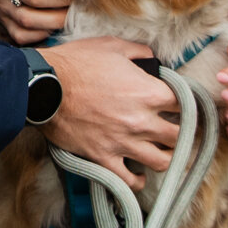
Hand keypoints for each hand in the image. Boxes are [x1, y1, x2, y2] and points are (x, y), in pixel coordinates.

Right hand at [36, 38, 180, 188]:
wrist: (43, 86)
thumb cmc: (76, 63)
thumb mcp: (112, 46)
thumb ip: (139, 52)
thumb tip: (152, 58)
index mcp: (148, 92)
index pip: (183, 104)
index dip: (184, 103)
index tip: (180, 105)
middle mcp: (141, 121)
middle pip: (179, 136)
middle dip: (182, 133)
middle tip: (178, 131)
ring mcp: (123, 142)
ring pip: (162, 161)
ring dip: (167, 157)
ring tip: (164, 153)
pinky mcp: (104, 158)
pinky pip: (130, 181)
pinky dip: (138, 180)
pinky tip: (139, 174)